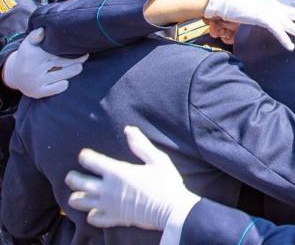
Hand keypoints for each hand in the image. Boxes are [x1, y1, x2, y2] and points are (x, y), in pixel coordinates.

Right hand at [2, 29, 87, 97]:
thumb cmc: (27, 57)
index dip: (70, 49)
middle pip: (64, 62)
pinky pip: (59, 88)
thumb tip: (43, 30)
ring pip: (65, 74)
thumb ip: (35, 36)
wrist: (14, 76)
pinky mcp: (38, 92)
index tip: (81, 47)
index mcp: (32, 55)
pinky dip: (64, 84)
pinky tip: (65, 80)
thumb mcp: (28, 44)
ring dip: (75, 70)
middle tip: (85, 56)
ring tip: (78, 66)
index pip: (57, 51)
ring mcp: (36, 81)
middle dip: (77, 59)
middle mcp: (33, 69)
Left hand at [66, 126, 199, 230]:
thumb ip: (141, 145)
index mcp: (117, 172)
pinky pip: (95, 219)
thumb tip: (129, 129)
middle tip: (70, 176)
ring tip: (74, 195)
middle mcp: (107, 189)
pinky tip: (92, 213)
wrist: (170, 210)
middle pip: (80, 183)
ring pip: (82, 202)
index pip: (92, 161)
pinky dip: (91, 215)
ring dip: (76, 198)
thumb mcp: (157, 159)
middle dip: (72, 178)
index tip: (84, 154)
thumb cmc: (166, 183)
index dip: (85, 156)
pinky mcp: (114, 218)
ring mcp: (108, 205)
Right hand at [204, 0, 294, 50]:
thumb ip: (270, 8)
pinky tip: (291, 47)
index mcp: (277, 0)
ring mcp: (272, 13)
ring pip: (292, 24)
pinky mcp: (265, 20)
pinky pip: (278, 32)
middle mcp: (278, 6)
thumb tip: (275, 13)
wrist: (228, 2)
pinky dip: (285, 40)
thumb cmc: (242, 4)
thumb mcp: (260, 4)